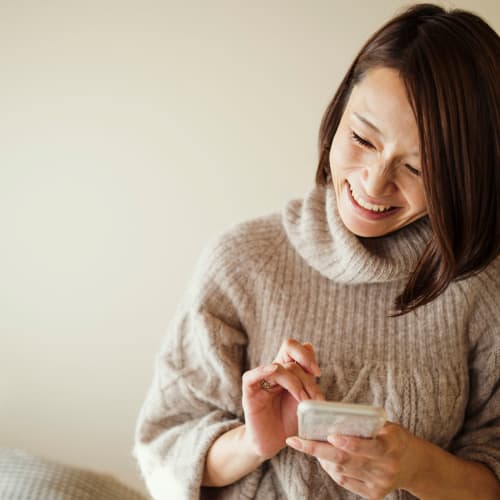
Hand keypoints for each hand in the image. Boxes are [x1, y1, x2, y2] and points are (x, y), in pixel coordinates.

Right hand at [241, 339, 323, 459]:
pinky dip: (263, 371)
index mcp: (286, 368)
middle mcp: (273, 370)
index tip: (318, 373)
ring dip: (297, 384)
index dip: (306, 355)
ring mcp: (261, 380)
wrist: (272, 443)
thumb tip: (309, 345)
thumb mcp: (305, 397)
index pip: (292, 347)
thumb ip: (308, 375)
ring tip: (305, 403)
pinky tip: (273, 371)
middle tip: (316, 396)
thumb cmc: (289, 420)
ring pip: (279, 367)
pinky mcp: (250, 393)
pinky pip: (252, 376)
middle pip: (288, 351)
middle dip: (307, 372)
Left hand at [286, 422, 417, 499]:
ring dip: (321, 458)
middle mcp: (385, 468)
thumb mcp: (387, 426)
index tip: (331, 435)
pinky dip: (331, 469)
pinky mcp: (373, 495)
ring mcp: (379, 484)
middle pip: (346, 460)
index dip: (350, 443)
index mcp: (391, 446)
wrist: (416, 466)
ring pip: (342, 471)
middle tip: (296, 441)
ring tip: (308, 445)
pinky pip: (345, 481)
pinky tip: (325, 459)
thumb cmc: (395, 438)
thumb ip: (365, 424)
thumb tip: (332, 415)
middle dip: (317, 450)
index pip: (370, 447)